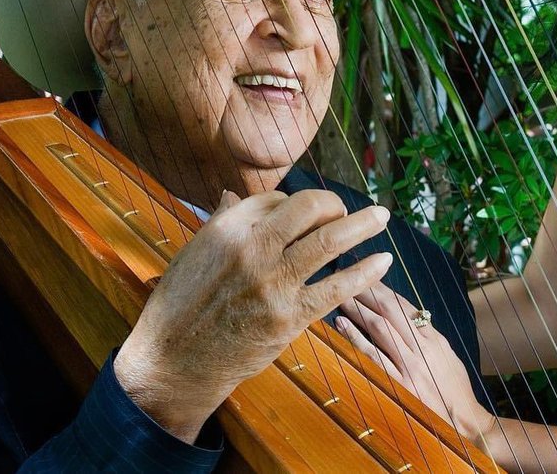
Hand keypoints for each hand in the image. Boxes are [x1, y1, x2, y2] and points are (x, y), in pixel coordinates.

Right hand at [115, 189, 392, 441]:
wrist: (174, 360)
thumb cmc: (180, 304)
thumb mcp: (193, 251)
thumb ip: (221, 222)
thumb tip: (233, 194)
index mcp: (227, 226)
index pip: (277, 199)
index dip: (295, 205)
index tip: (304, 216)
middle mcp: (252, 247)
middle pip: (309, 208)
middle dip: (334, 204)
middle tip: (345, 210)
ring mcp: (273, 282)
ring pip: (329, 241)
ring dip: (362, 224)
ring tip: (382, 216)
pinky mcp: (288, 317)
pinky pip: (336, 287)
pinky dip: (364, 272)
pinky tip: (382, 261)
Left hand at [336, 282, 494, 440]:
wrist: (467, 426)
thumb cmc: (455, 392)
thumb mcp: (446, 357)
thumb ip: (426, 335)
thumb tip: (407, 315)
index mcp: (433, 339)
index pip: (403, 306)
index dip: (382, 288)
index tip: (365, 276)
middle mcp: (422, 348)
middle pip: (389, 310)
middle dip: (367, 291)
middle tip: (346, 277)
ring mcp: (411, 367)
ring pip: (380, 328)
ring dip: (358, 309)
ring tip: (340, 296)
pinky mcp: (400, 387)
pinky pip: (374, 357)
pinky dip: (356, 338)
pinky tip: (342, 325)